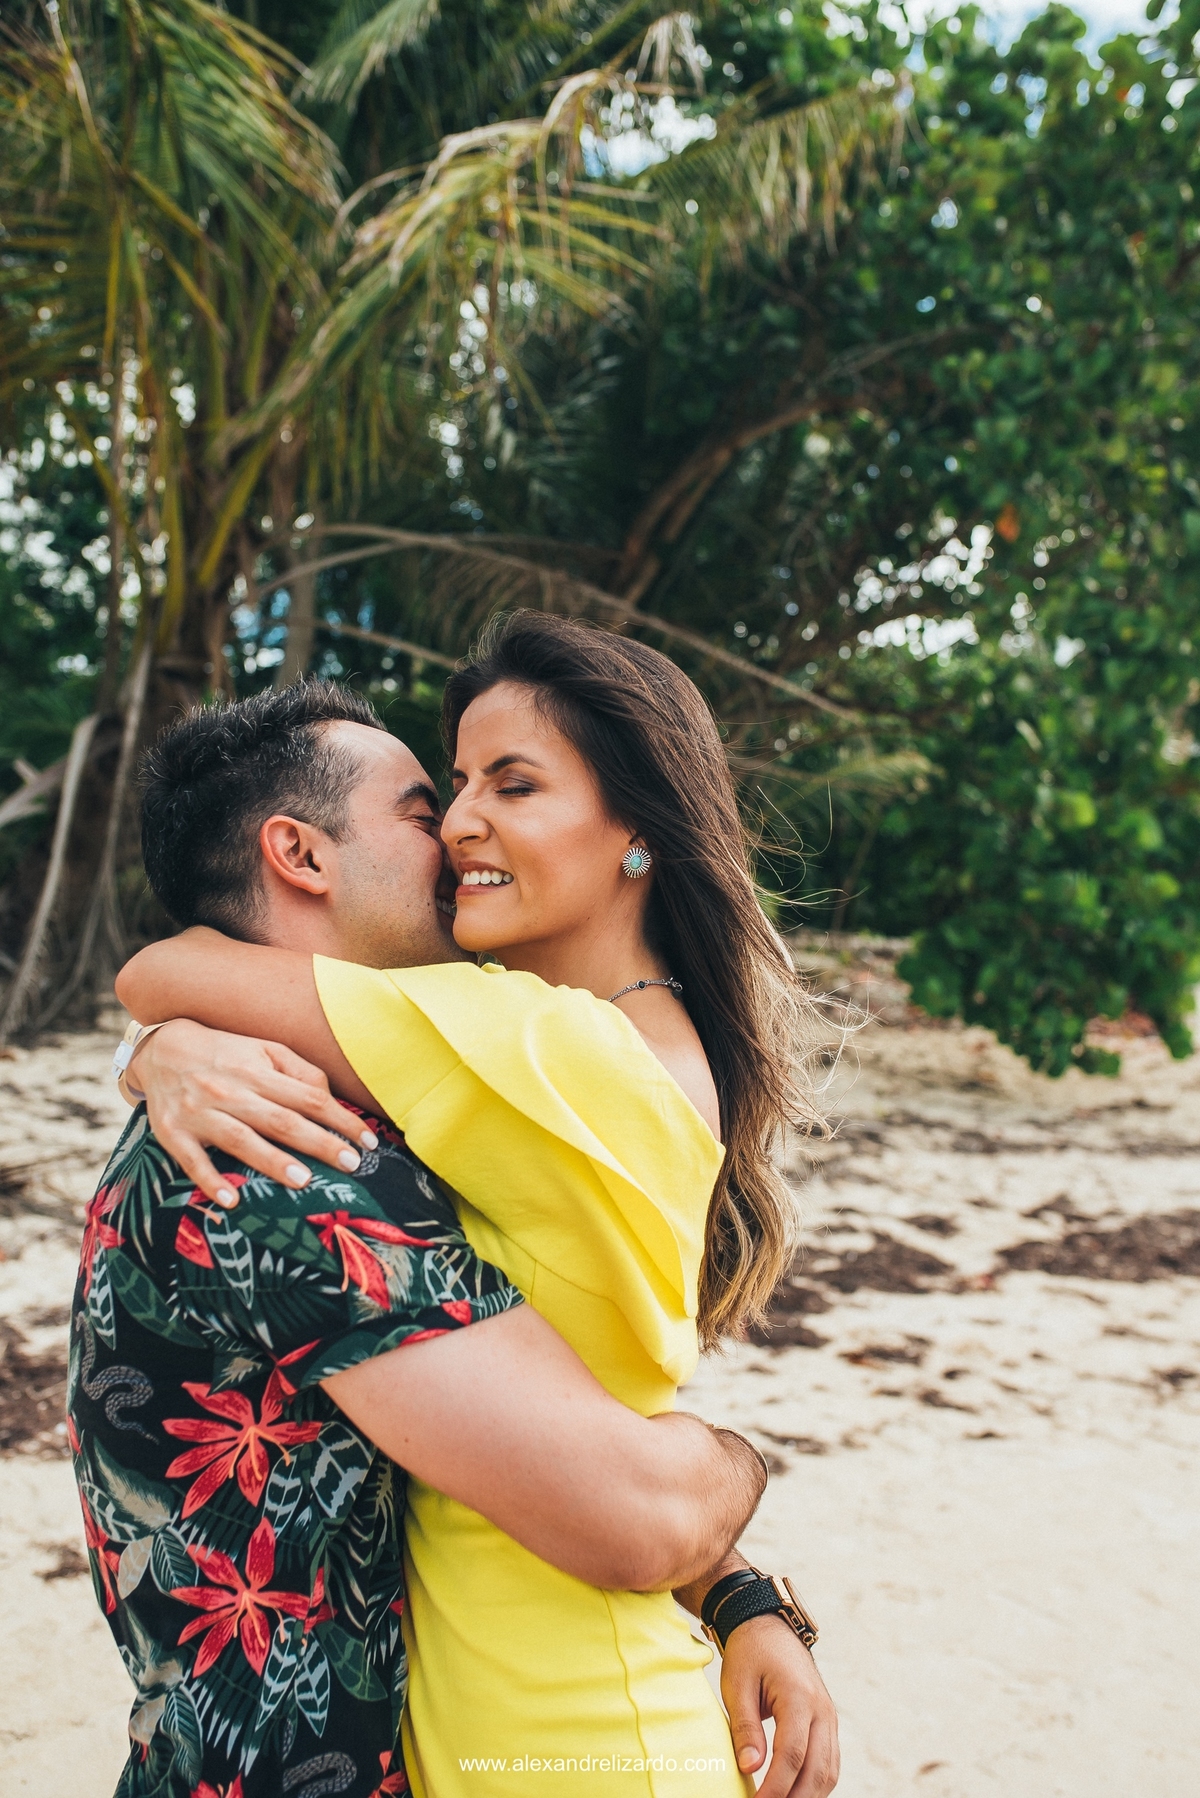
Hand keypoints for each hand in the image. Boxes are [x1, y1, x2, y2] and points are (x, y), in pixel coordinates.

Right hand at [127, 1018, 378, 1206]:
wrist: (160, 1048)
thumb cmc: (224, 1053)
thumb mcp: (263, 1049)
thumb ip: (299, 1071)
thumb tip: (329, 1098)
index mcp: (257, 1072)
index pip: (309, 1098)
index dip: (341, 1120)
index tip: (368, 1141)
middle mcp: (231, 1093)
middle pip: (282, 1121)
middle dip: (319, 1143)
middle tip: (352, 1164)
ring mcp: (200, 1114)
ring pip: (242, 1140)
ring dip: (272, 1162)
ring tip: (303, 1182)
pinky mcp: (173, 1134)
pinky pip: (192, 1161)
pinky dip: (210, 1180)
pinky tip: (231, 1200)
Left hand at [721, 1614, 838, 1797]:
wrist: (769, 1626)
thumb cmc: (750, 1653)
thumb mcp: (737, 1684)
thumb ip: (745, 1727)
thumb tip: (749, 1767)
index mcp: (798, 1697)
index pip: (792, 1755)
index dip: (775, 1787)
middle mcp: (821, 1709)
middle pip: (816, 1769)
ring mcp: (829, 1716)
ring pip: (828, 1771)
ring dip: (808, 1795)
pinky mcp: (828, 1722)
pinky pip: (829, 1762)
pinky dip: (816, 1784)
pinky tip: (796, 1794)